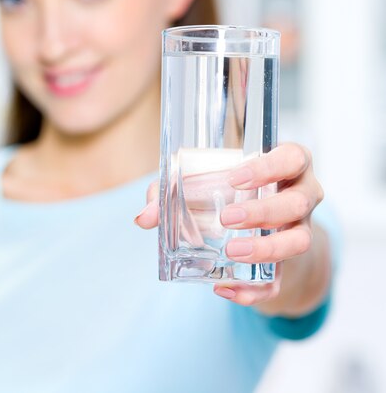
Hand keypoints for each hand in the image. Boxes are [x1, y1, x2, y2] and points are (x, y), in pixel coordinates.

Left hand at [134, 143, 325, 310]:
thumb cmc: (229, 189)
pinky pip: (281, 281)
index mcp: (288, 165)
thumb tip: (144, 216)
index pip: (293, 157)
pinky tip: (224, 288)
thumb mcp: (205, 180)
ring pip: (301, 240)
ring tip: (231, 251)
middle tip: (227, 218)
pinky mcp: (290, 264)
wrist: (256, 224)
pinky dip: (254, 290)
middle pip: (298, 201)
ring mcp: (302, 229)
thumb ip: (172, 191)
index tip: (235, 179)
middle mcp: (303, 195)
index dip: (270, 167)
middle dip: (264, 211)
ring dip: (267, 248)